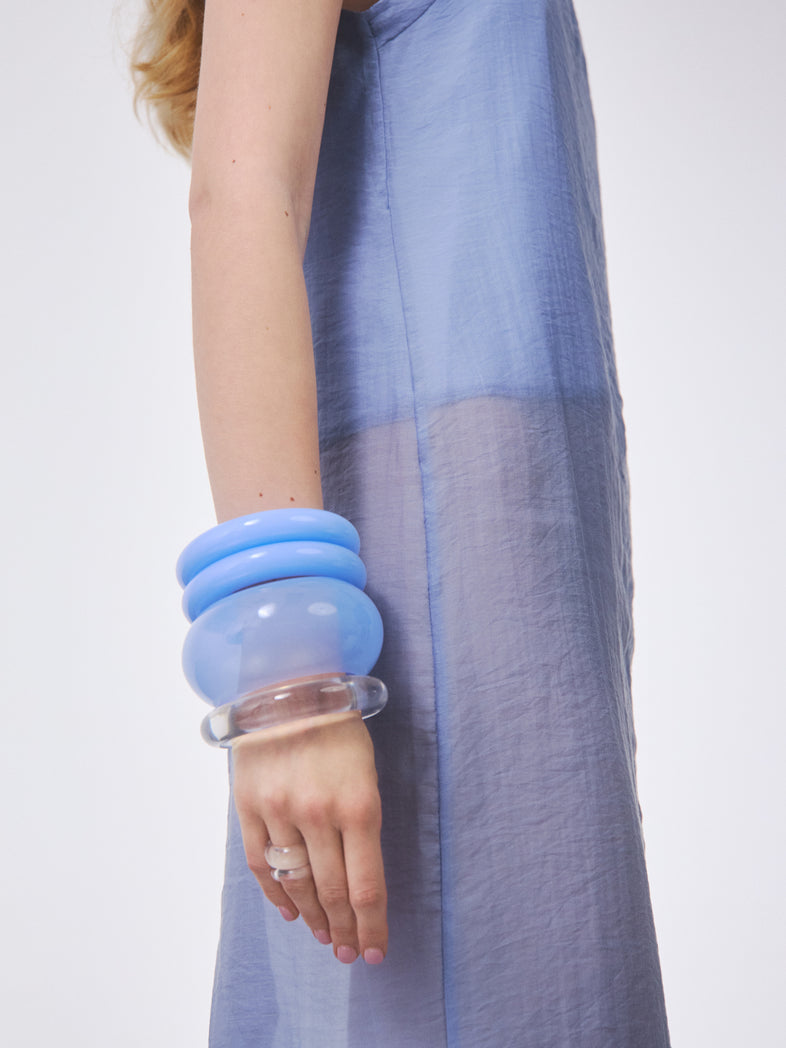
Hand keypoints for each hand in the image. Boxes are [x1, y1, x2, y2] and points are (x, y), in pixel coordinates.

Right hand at [231, 709, 387, 964]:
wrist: (289, 688)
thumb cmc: (339, 729)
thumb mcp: (367, 772)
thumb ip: (363, 824)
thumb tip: (359, 880)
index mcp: (358, 805)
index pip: (366, 886)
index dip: (371, 925)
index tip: (375, 950)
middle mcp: (318, 814)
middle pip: (331, 892)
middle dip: (344, 929)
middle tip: (350, 952)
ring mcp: (279, 812)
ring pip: (296, 884)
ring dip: (312, 918)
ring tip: (325, 936)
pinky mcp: (249, 807)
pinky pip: (261, 865)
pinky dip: (275, 895)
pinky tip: (290, 912)